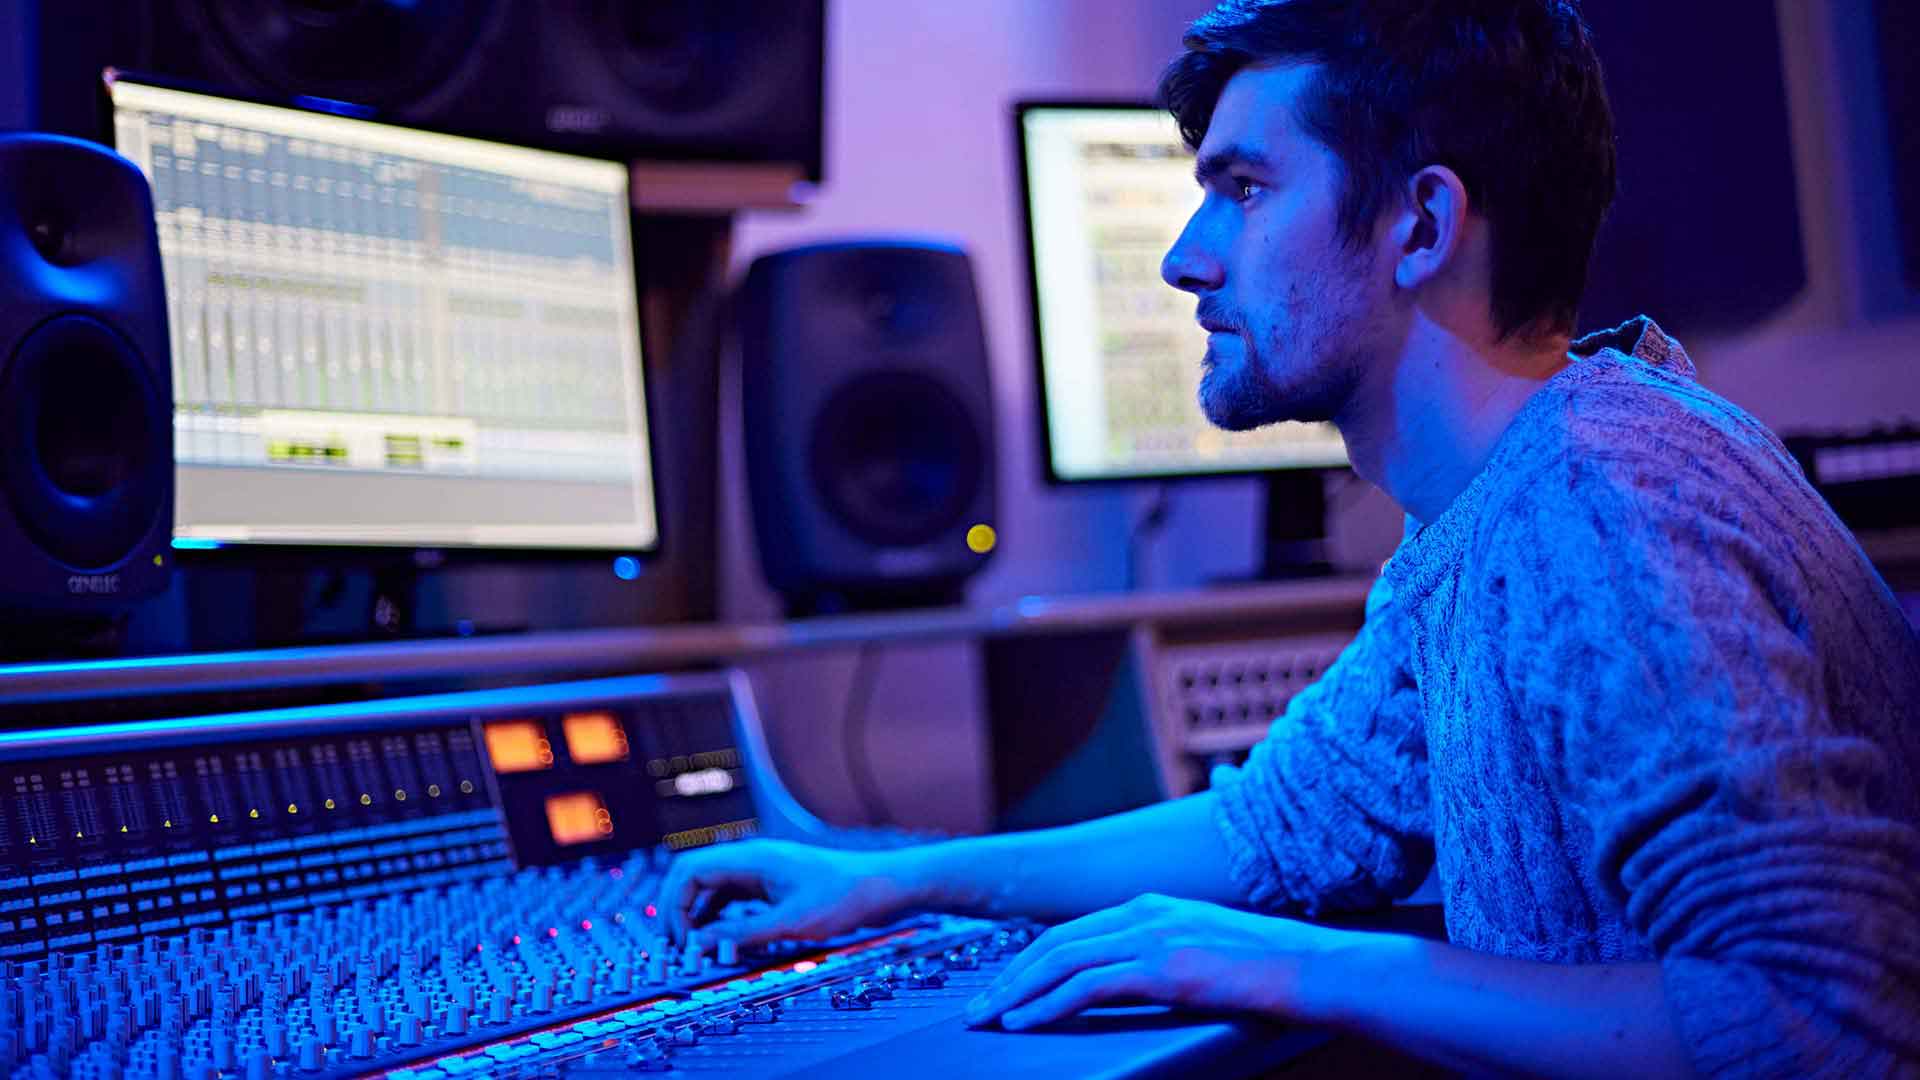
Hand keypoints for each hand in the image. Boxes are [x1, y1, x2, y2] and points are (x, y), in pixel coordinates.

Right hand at [654, 838, 914, 945]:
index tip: (680, 938)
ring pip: (712, 888)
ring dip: (698, 914)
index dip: (675, 904)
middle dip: (679, 909)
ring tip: (695, 947)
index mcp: (752, 858)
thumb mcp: (792, 922)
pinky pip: (732, 898)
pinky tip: (721, 939)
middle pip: (694, 876)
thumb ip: (744, 934)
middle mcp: (752, 860)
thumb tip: (702, 945)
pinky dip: (719, 917)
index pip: (690, 871)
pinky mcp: (771, 884)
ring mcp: (761, 871)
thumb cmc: (843, 898)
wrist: (882, 887)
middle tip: (678, 944)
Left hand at [963, 893, 1351, 1031]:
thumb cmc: (1269, 968)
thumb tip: (1122, 986)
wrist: (1313, 966)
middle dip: (1009, 976)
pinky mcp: (1162, 966)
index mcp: (1152, 906)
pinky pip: (1086, 985)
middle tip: (979, 1007)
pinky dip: (1048, 1004)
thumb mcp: (1202, 952)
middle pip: (1054, 941)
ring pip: (1060, 960)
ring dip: (1017, 991)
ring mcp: (1152, 936)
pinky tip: (1026, 1022)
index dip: (1030, 960)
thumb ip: (1159, 959)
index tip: (1003, 986)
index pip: (1072, 931)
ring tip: (990, 1018)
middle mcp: (1144, 913)